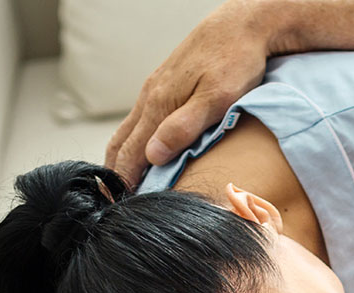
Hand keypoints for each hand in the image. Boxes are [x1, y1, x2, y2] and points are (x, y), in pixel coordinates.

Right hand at [104, 1, 278, 186]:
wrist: (243, 24)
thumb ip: (184, 127)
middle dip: (113, 174)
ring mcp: (156, 89)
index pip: (130, 153)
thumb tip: (153, 156)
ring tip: (120, 185)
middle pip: (121, 143)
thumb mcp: (216, 99)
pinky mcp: (165, 85)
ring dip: (122, 158)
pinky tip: (142, 153)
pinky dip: (134, 141)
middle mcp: (151, 96)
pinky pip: (141, 119)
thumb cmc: (236, 60)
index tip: (117, 207)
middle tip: (110, 203)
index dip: (122, 182)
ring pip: (128, 130)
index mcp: (159, 104)